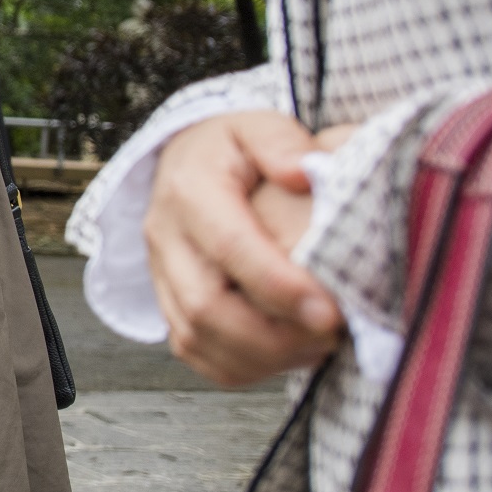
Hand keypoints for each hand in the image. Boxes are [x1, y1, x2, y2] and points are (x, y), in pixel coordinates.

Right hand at [146, 111, 342, 387]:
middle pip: (205, 306)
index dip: (278, 285)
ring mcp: (160, 275)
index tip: (329, 309)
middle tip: (331, 334)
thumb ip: (282, 142)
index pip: (228, 247)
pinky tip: (287, 354)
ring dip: (260, 355)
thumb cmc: (234, 149)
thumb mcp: (258, 125)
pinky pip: (193, 352)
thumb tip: (303, 174)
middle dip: (272, 334)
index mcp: (189, 190)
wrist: (185, 162)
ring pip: (196, 337)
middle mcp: (165, 237)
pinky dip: (241, 366)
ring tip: (317, 345)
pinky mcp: (166, 304)